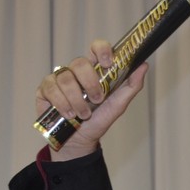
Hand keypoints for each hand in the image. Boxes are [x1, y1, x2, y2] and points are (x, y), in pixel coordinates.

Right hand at [35, 38, 148, 160]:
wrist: (80, 141)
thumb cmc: (99, 120)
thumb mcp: (118, 105)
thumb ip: (131, 85)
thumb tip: (144, 65)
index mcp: (95, 70)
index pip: (96, 47)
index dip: (102, 50)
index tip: (108, 63)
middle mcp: (76, 71)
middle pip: (80, 62)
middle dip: (90, 83)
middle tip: (97, 100)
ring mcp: (59, 79)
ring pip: (65, 78)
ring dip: (77, 100)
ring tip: (83, 115)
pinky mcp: (45, 89)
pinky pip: (51, 88)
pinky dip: (62, 104)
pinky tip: (68, 114)